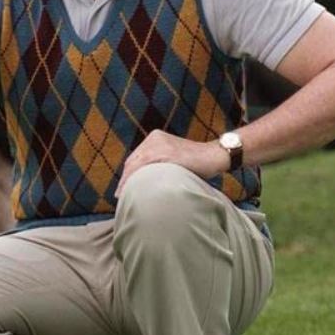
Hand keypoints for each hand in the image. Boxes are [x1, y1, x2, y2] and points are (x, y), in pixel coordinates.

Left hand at [115, 129, 229, 197]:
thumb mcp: (173, 159)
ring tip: (123, 196)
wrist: (215, 155)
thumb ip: (159, 164)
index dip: (127, 174)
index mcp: (155, 138)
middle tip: (119, 195)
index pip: (136, 158)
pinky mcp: (166, 153)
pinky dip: (137, 179)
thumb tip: (146, 182)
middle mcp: (155, 139)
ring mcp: (160, 145)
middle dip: (125, 179)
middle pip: (133, 161)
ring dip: (128, 181)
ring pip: (136, 164)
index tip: (122, 188)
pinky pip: (146, 167)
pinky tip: (134, 189)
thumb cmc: (197, 161)